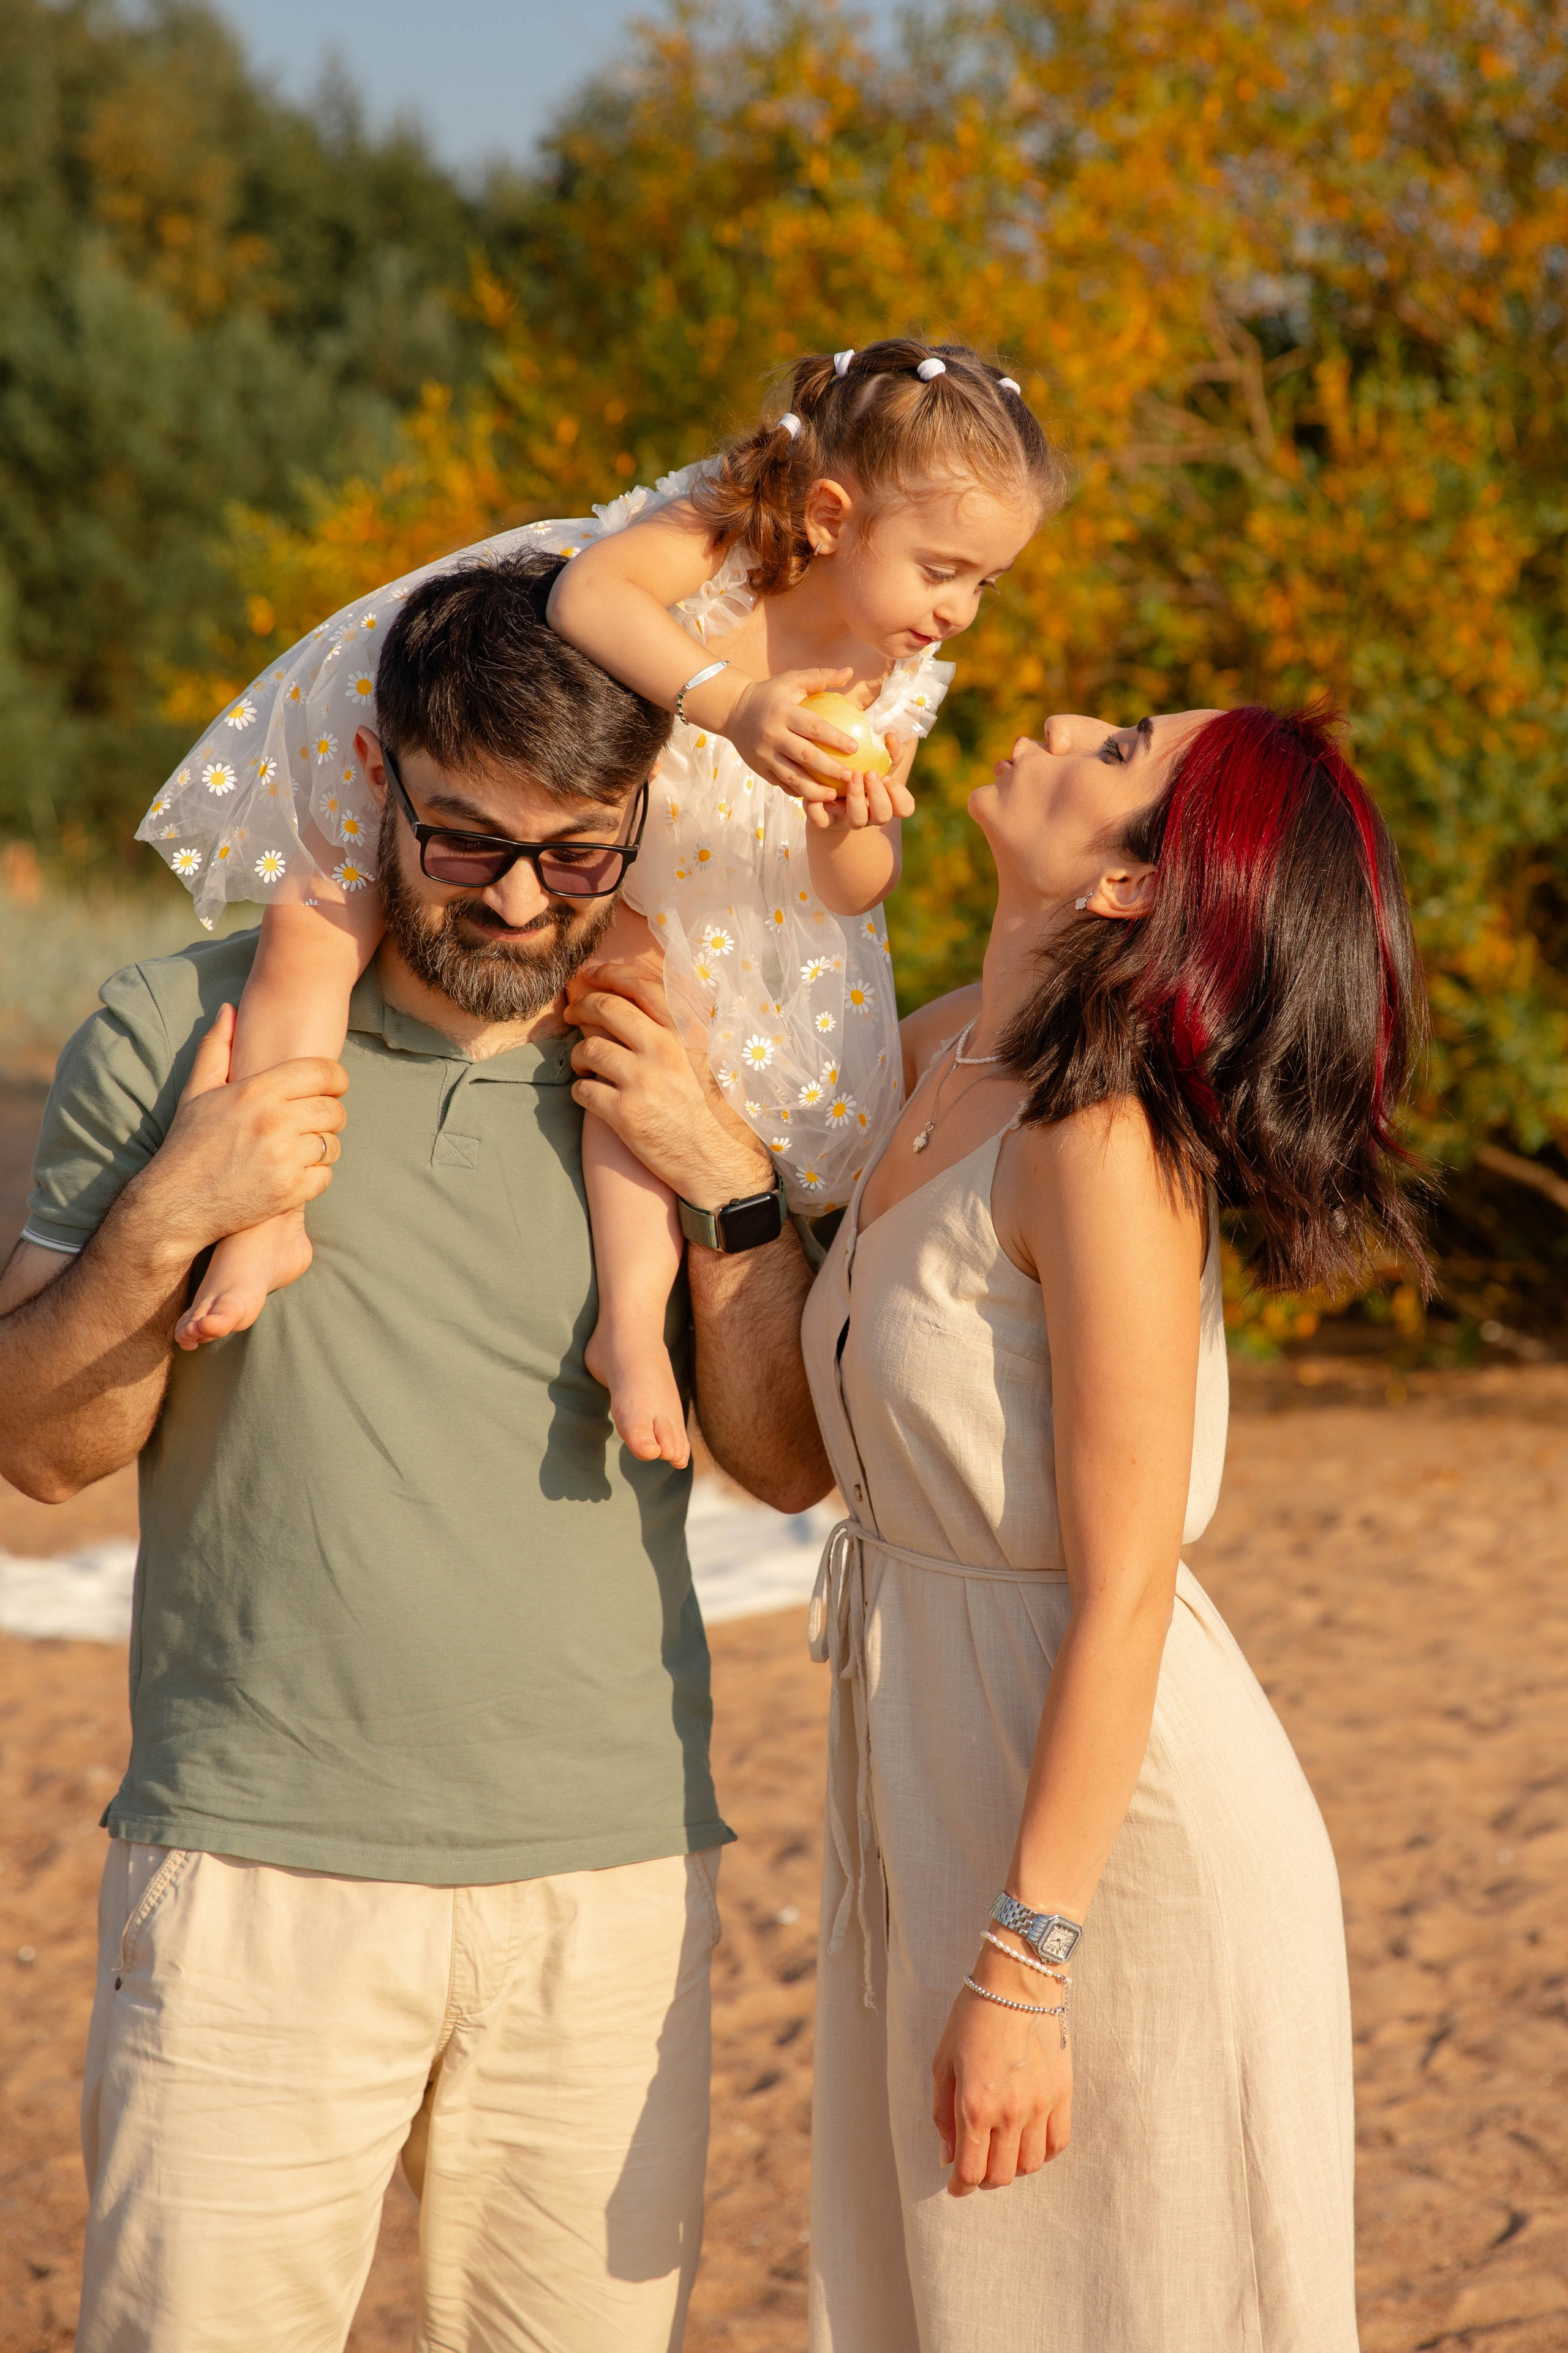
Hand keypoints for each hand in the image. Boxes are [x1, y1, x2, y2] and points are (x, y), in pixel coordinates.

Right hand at [120, 1004, 348, 1273]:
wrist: (174, 1204)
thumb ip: (217, 1047)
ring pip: (332, 1144)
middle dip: (329, 1114)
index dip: (335, 1078)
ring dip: (323, 1146)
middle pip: (334, 1110)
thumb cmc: (187, 1144)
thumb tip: (230, 1009)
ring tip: (303, 1148)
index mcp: (257, 1092)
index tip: (333, 1086)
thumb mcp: (196, 1091)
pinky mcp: (289, 1192)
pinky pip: (325, 1176)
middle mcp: (275, 1122)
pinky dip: (316, 1176)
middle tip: (315, 1121)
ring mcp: (284, 1158)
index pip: (322, 1073)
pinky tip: (295, 1173)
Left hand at [565, 961, 774, 1208]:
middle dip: (581, 1007)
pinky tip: (592, 1095)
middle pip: (606, 1008)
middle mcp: (663, 1050)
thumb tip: (640, 999)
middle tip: (572, 1014)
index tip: (589, 976)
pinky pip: (583, 1090)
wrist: (715, 1160)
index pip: (640, 986)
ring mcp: (642, 1081)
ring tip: (586, 1065)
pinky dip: (581, 1091)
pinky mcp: (625, 1114)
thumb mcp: (705, 1058)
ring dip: (579, 1055)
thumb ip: (678, 1027)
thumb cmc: (710, 1109)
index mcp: (685, 1033)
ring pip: (588, 1048)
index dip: (608, 975)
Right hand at [724, 669, 865, 801]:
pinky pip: (782, 784)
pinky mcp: (759, 769)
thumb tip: (850, 672)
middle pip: (805, 756)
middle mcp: (772, 735)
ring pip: (792, 777)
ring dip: (815, 790)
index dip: (835, 739)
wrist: (734, 710)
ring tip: (834, 795)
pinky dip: (799, 792)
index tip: (855, 748)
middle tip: (851, 777)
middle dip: (830, 769)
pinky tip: (816, 798)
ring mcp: (764, 755)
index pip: (813, 727)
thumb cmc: (771, 694)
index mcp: (782, 712)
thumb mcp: (792, 680)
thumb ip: (820, 676)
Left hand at [805, 727, 916, 832]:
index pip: (905, 808)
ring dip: (856, 797)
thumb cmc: (860, 767)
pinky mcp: (824, 821)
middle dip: (878, 795)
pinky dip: (818, 808)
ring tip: (851, 775)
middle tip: (870, 773)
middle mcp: (869, 816)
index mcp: (885, 802)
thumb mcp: (875, 758)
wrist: (828, 785)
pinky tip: (816, 792)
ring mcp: (847, 820)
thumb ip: (887, 748)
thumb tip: (889, 736)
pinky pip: (821, 820)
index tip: (889, 776)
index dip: (900, 795)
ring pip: (858, 820)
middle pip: (883, 816)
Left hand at [931, 1940, 1072, 2197]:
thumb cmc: (973, 2017)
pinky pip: (1057, 2144)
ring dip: (1013, 2168)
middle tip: (976, 2167)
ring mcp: (1040, 2106)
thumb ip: (943, 2114)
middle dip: (983, 2180)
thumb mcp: (943, 2062)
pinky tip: (1029, 2142)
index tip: (956, 2186)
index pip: (970, 2171)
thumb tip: (947, 2156)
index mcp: (975, 2105)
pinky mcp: (1063, 2095)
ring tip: (1002, 2152)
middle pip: (1001, 2175)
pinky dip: (1042, 2154)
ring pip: (1030, 2165)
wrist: (1019, 1983)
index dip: (960, 2187)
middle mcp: (1010, 2113)